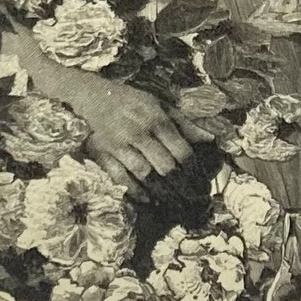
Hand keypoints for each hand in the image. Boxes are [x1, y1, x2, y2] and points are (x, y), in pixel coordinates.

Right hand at [44, 65, 214, 186]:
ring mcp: (119, 145)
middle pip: (165, 166)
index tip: (201, 182)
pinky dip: (135, 192)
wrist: (90, 96)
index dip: (194, 170)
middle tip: (191, 200)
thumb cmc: (129, 101)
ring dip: (161, 192)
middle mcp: (139, 132)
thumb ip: (184, 123)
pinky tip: (148, 200)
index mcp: (156, 118)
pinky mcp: (101, 154)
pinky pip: (120, 178)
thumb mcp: (159, 104)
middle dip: (181, 186)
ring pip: (145, 175)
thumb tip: (209, 139)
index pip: (181, 150)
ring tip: (174, 203)